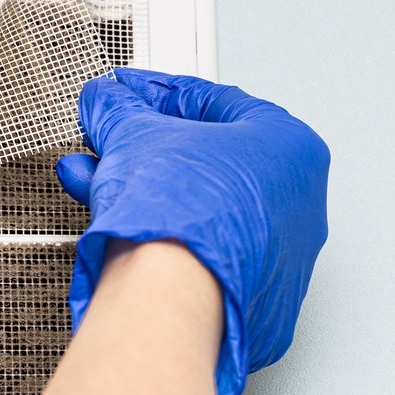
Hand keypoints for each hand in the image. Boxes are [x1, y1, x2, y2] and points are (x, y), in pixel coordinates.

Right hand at [55, 68, 329, 394]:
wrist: (170, 299)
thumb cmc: (179, 217)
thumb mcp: (134, 136)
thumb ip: (118, 108)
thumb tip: (107, 99)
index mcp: (292, 149)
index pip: (216, 103)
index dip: (159, 94)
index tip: (127, 96)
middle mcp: (297, 204)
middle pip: (206, 160)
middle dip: (146, 148)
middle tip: (113, 141)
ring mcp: (277, 257)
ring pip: (198, 207)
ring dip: (143, 188)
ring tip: (97, 180)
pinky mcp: (250, 299)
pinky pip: (199, 251)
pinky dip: (160, 232)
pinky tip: (116, 220)